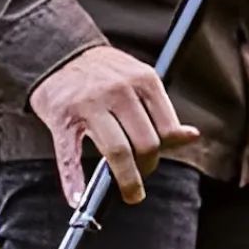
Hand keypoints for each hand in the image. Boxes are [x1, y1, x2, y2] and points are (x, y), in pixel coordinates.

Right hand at [28, 45, 200, 206]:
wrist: (58, 51)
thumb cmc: (103, 71)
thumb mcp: (138, 80)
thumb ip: (161, 110)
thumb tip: (190, 136)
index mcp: (143, 80)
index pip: (167, 128)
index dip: (165, 151)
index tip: (155, 160)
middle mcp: (119, 91)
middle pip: (145, 144)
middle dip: (146, 168)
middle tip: (140, 178)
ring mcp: (90, 105)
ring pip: (118, 152)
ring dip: (126, 181)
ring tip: (129, 193)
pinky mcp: (63, 119)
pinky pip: (70, 157)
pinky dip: (74, 182)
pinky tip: (78, 198)